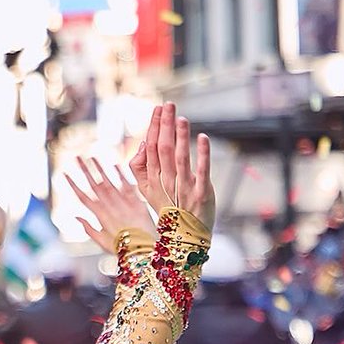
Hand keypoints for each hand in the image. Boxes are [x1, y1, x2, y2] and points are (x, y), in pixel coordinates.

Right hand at [67, 154, 157, 253]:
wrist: (146, 251)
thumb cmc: (124, 249)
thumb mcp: (103, 242)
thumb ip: (89, 229)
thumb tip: (76, 217)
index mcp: (99, 217)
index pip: (82, 197)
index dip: (73, 184)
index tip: (64, 174)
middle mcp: (109, 207)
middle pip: (94, 185)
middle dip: (84, 170)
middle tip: (76, 157)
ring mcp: (123, 203)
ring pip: (108, 181)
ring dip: (99, 168)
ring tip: (92, 156)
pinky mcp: (137, 201)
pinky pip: (127, 184)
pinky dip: (120, 174)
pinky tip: (113, 163)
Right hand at [72, 104, 214, 243]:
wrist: (183, 238)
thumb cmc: (168, 210)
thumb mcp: (147, 191)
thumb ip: (141, 168)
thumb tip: (143, 144)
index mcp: (152, 180)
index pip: (150, 149)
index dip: (153, 128)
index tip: (156, 111)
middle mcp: (166, 182)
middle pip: (163, 149)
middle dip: (165, 125)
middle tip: (168, 105)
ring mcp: (184, 188)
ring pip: (180, 158)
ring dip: (180, 136)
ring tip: (181, 117)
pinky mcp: (202, 193)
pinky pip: (202, 171)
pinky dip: (202, 154)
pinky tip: (202, 137)